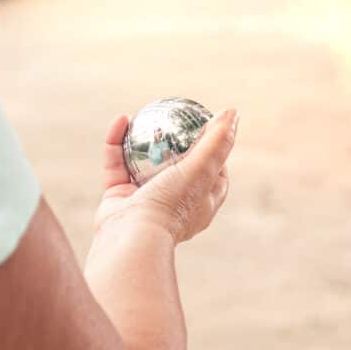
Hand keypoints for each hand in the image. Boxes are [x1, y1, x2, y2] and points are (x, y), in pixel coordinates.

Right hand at [94, 109, 237, 243]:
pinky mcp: (118, 198)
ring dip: (143, 138)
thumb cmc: (172, 205)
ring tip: (144, 113)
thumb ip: (218, 142)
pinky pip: (117, 164)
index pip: (215, 175)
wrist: (130, 237)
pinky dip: (118, 143)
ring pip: (143, 163)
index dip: (215, 152)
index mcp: (200, 204)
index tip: (210, 129)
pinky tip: (121, 119)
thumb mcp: (203, 169)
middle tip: (173, 117)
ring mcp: (145, 201)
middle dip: (175, 142)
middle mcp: (174, 203)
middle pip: (179, 167)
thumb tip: (233, 112)